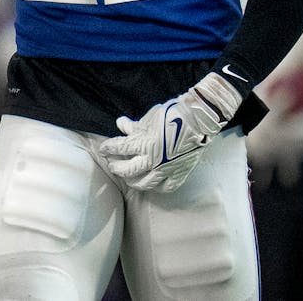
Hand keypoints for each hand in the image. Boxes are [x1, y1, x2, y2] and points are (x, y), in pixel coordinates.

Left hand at [99, 72, 241, 192]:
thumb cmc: (172, 115)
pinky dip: (156, 187)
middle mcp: (152, 160)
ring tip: (128, 178)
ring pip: (144, 183)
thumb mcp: (148, 118)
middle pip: (127, 170)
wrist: (199, 120)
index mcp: (142, 143)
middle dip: (117, 168)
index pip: (118, 148)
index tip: (103, 149)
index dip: (108, 149)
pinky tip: (152, 183)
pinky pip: (165, 187)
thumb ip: (133, 125)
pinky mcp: (179, 173)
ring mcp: (166, 169)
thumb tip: (120, 124)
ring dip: (132, 181)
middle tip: (113, 165)